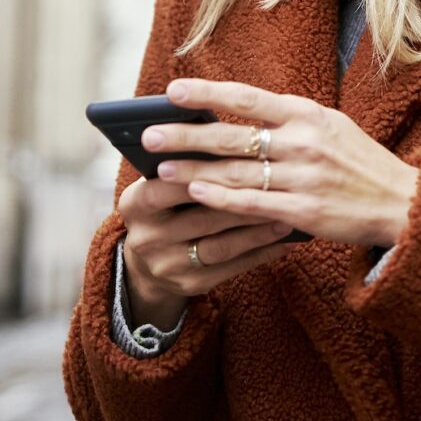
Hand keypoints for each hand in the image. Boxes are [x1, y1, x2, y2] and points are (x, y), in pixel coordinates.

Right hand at [117, 173, 294, 329]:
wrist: (146, 263)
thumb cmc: (164, 206)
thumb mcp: (158, 185)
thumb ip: (181, 166)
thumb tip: (223, 135)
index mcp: (134, 204)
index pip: (166, 188)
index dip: (199, 175)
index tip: (236, 160)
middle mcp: (146, 238)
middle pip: (201, 218)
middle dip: (242, 201)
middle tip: (276, 187)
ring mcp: (167, 266)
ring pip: (221, 246)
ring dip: (257, 231)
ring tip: (286, 215)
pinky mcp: (190, 285)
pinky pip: (232, 269)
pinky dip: (260, 253)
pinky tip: (283, 241)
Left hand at [145, 78, 419, 246]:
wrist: (402, 203)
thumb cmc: (358, 163)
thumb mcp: (329, 127)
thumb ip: (286, 121)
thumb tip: (233, 115)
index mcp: (307, 114)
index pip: (247, 97)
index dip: (206, 93)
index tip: (170, 91)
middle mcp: (303, 142)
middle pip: (231, 135)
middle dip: (185, 134)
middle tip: (148, 134)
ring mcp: (303, 178)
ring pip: (235, 172)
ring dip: (193, 169)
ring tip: (159, 168)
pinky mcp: (304, 213)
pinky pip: (252, 204)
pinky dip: (220, 197)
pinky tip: (194, 193)